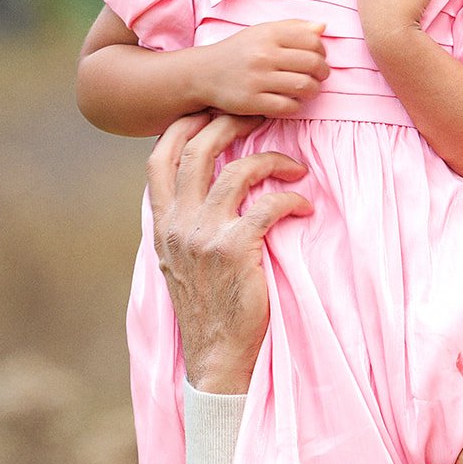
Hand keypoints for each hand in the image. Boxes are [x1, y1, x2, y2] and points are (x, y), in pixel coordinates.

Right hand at [146, 113, 313, 392]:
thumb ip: (184, 222)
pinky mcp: (235, 250)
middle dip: (231, 122)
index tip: (212, 109)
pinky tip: (303, 206)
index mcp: (163, 223)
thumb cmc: (208, 305)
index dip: (183, 125)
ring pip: (236, 171)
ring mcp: (203, 236)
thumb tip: (202, 186)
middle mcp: (177, 224)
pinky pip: (268, 205)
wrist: (216, 354)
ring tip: (296, 168)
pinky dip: (291, 199)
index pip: (159, 158)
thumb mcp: (180, 260)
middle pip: (197, 149)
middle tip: (262, 117)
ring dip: (272, 160)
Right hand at [198, 20, 328, 116]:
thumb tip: (323, 27)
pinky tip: (290, 101)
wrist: (203, 73)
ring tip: (308, 90)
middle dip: (322, 73)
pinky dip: (295, 106)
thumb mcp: (261, 32)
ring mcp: (257, 79)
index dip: (322, 51)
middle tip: (318, 76)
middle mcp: (263, 55)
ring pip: (304, 86)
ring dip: (313, 90)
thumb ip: (292, 27)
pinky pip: (288, 106)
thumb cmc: (238, 52)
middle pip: (313, 64)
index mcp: (268, 34)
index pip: (312, 40)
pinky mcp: (252, 102)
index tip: (318, 58)